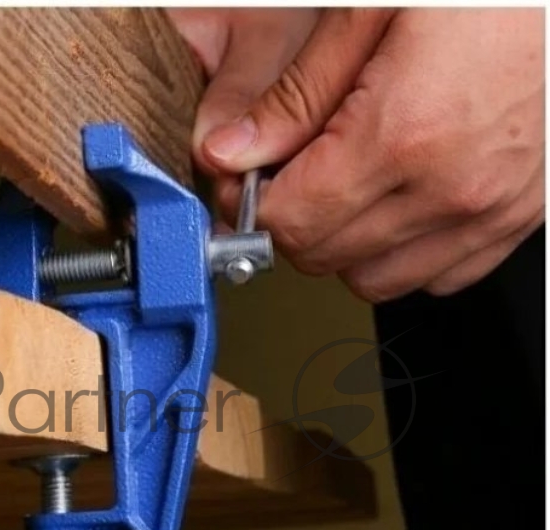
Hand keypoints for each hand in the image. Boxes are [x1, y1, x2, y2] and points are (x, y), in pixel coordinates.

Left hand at [188, 9, 545, 300]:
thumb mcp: (371, 7)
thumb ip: (295, 95)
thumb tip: (231, 154)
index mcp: (406, 132)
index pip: (290, 222)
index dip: (251, 202)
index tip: (245, 176)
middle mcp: (454, 187)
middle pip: (323, 256)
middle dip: (290, 220)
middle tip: (289, 172)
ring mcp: (493, 209)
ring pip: (374, 280)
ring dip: (342, 244)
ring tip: (346, 182)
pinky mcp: (521, 216)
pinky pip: (437, 276)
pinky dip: (401, 253)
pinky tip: (396, 200)